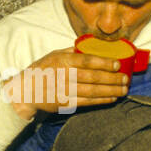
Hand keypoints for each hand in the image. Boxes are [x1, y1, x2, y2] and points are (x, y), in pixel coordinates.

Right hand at [4, 48, 128, 120]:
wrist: (25, 91)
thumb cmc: (42, 70)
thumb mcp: (53, 55)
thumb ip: (72, 51)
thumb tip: (93, 46)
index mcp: (62, 60)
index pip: (87, 61)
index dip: (104, 63)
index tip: (117, 64)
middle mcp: (64, 75)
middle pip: (93, 77)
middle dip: (112, 79)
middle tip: (125, 79)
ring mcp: (64, 91)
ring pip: (93, 91)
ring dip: (111, 91)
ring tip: (123, 89)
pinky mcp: (65, 104)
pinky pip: (87, 102)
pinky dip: (101, 100)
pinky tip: (112, 98)